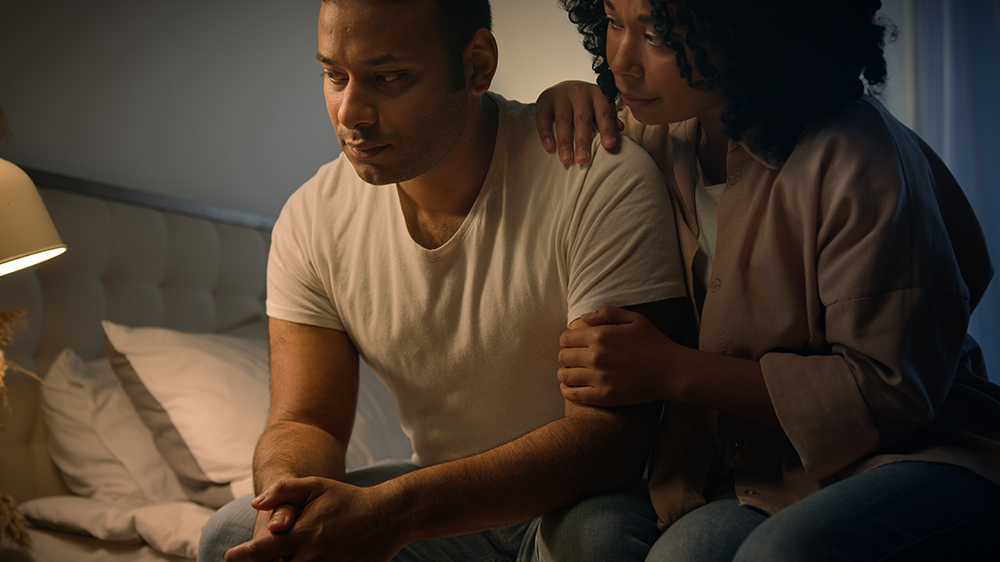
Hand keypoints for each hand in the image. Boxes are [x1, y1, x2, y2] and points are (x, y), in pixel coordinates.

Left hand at [225, 477, 401, 561]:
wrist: (387, 516)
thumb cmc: (348, 499)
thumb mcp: (316, 486)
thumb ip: (284, 490)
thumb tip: (255, 504)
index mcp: (300, 534)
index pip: (259, 552)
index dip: (241, 557)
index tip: (230, 557)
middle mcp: (310, 556)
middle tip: (255, 561)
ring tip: (280, 561)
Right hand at [535, 81, 622, 164]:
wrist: (561, 88)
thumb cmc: (584, 104)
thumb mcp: (598, 107)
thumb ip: (608, 118)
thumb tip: (620, 129)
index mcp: (597, 95)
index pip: (603, 113)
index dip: (607, 129)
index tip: (609, 145)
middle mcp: (580, 92)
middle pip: (582, 119)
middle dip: (583, 141)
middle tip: (583, 159)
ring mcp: (561, 94)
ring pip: (563, 119)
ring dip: (565, 141)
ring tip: (566, 159)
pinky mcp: (545, 99)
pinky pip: (543, 117)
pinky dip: (545, 133)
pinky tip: (549, 147)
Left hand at [558, 306, 674, 406]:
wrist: (672, 371)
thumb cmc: (654, 343)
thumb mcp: (634, 319)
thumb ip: (606, 313)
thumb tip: (583, 318)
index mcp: (600, 336)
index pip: (566, 338)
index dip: (567, 340)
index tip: (574, 344)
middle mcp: (596, 357)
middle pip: (563, 357)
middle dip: (566, 356)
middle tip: (574, 359)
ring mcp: (599, 378)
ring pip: (565, 376)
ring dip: (565, 373)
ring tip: (572, 373)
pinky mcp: (604, 397)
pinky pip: (574, 394)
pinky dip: (567, 391)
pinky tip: (570, 388)